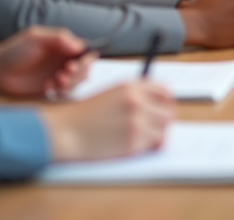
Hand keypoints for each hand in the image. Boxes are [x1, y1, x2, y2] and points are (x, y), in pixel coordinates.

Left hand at [0, 26, 93, 97]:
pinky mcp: (51, 89)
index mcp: (63, 46)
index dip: (84, 60)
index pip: (84, 52)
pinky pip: (65, 93)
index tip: (73, 65)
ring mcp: (58, 75)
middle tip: (63, 75)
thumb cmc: (13, 51)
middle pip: (85, 68)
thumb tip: (79, 45)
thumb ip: (58, 37)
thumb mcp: (35, 37)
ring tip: (56, 82)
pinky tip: (47, 88)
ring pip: (77, 82)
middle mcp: (63, 60)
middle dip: (78, 74)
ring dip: (71, 84)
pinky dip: (60, 92)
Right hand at [41, 81, 175, 161]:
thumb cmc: (83, 116)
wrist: (65, 133)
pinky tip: (137, 145)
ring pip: (164, 129)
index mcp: (131, 87)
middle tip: (155, 127)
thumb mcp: (110, 95)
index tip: (164, 109)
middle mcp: (137, 101)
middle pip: (169, 110)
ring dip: (157, 134)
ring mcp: (136, 122)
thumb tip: (157, 106)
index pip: (164, 90)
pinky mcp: (133, 142)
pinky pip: (154, 144)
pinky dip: (149, 146)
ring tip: (143, 137)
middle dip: (163, 120)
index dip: (166, 101)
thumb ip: (133, 97)